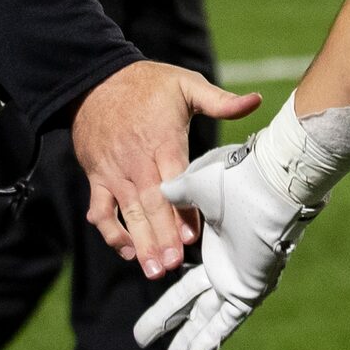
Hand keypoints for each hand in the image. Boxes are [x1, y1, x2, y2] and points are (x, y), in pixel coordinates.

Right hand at [73, 61, 261, 279]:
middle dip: (162, 236)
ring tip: (153, 270)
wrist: (94, 79)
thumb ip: (219, 100)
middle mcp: (137, 161)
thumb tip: (255, 101)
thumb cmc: (147, 84)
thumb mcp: (185, 84)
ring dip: (140, 243)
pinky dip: (111, 232)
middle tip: (173, 265)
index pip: (175, 180)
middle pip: (151, 204)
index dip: (182, 209)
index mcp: (162, 140)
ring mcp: (115, 173)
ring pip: (128, 213)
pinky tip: (127, 251)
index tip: (191, 236)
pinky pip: (101, 211)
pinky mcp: (98, 178)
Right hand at [131, 138, 319, 349]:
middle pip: (188, 303)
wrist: (267, 185)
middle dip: (164, 322)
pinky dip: (210, 340)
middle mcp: (224, 266)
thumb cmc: (238, 179)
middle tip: (139, 339)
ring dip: (187, 342)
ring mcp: (236, 280)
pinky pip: (226, 322)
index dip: (169, 288)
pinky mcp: (247, 290)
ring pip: (206, 320)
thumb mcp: (198, 184)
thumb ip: (178, 193)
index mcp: (213, 243)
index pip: (185, 275)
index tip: (149, 306)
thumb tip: (160, 191)